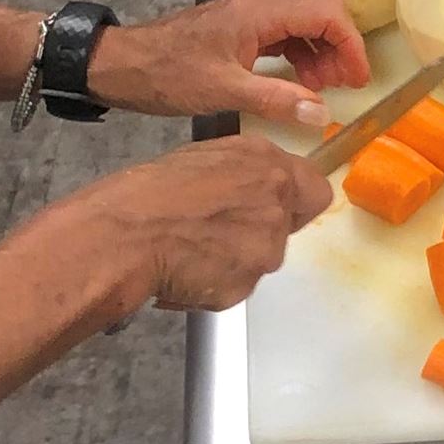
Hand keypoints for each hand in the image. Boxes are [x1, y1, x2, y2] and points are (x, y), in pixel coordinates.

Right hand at [79, 133, 333, 314]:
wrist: (127, 233)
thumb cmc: (154, 189)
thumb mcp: (210, 157)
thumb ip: (247, 171)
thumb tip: (256, 183)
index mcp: (269, 166)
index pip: (315, 191)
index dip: (295, 201)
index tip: (276, 206)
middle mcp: (276, 206)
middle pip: (286, 228)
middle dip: (258, 232)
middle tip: (218, 230)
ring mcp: (264, 250)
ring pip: (260, 259)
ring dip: (236, 259)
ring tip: (193, 249)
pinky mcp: (244, 286)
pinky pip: (236, 287)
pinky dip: (216, 283)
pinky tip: (185, 269)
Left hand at [87, 0, 371, 127]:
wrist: (120, 65)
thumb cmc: (167, 75)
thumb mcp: (223, 92)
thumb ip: (276, 100)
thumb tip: (322, 113)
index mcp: (259, 13)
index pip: (325, 12)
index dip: (350, 43)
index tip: (357, 78)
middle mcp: (258, 6)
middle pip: (319, 10)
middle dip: (340, 44)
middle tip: (345, 84)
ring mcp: (247, 17)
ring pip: (302, 23)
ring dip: (320, 51)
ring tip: (323, 90)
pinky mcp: (237, 31)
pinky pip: (282, 35)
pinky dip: (299, 55)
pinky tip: (298, 83)